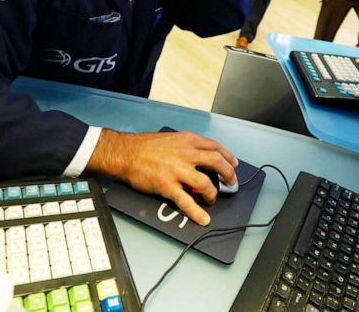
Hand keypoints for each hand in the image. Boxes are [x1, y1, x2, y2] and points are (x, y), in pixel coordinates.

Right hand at [84, 129, 237, 225]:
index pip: (215, 147)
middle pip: (217, 162)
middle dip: (228, 174)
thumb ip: (186, 146)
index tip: (233, 164)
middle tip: (231, 182)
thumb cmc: (145, 146)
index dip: (228, 157)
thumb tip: (199, 156)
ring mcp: (177, 170)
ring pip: (205, 183)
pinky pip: (186, 202)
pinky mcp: (167, 186)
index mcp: (188, 140)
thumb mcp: (171, 139)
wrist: (125, 153)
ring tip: (213, 199)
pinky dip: (197, 212)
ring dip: (213, 194)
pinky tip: (203, 218)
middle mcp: (186, 153)